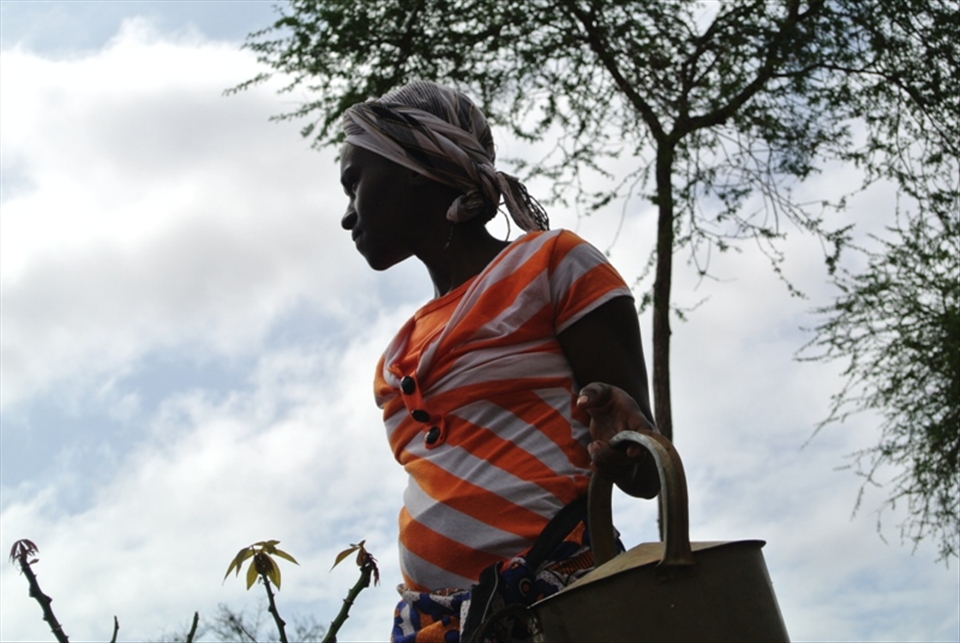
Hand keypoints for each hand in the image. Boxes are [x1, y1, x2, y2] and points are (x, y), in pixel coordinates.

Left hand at [577, 382, 659, 497]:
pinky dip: (602, 473)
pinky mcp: (623, 466)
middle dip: (609, 456)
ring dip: (603, 465)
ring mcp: (631, 455)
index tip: (631, 453)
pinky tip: (593, 462)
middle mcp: (638, 440)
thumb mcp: (599, 389)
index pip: (646, 434)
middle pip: (633, 459)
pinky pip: (617, 479)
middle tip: (594, 444)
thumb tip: (582, 403)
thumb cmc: (607, 399)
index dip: (641, 445)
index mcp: (636, 419)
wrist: (609, 412)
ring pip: (625, 472)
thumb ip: (591, 393)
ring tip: (592, 447)